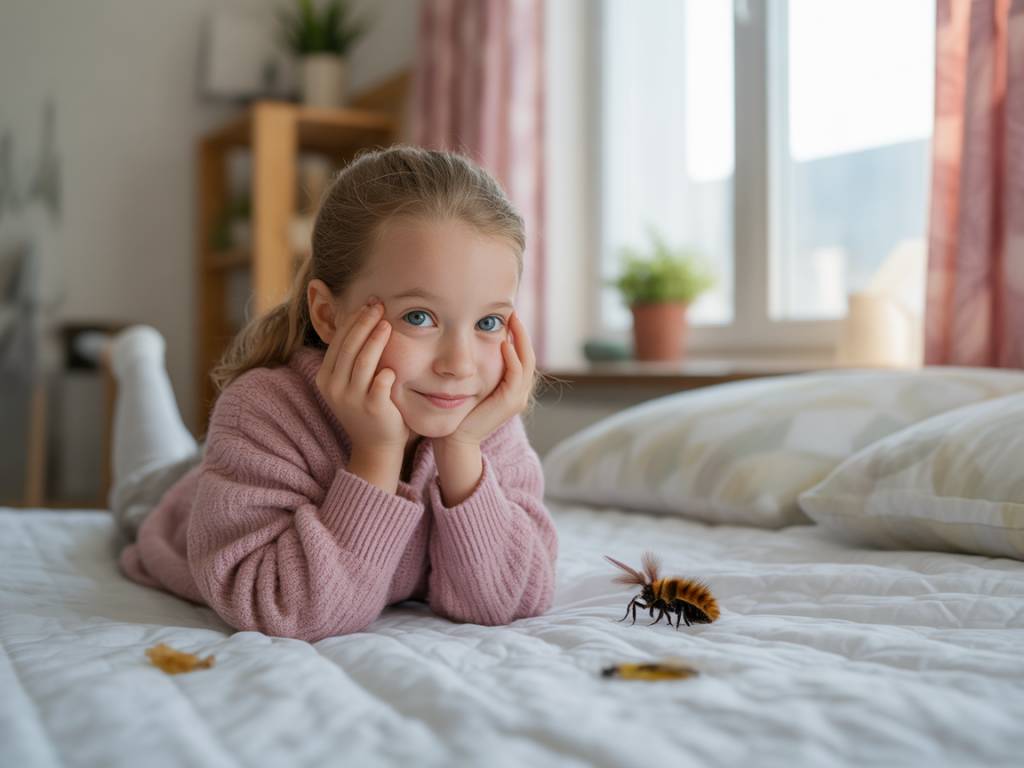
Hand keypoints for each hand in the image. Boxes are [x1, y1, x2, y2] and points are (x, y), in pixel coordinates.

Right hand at [315, 298, 409, 456]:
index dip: (353, 321)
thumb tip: (363, 319)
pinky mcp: (372, 408)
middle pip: (349, 347)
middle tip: (378, 306)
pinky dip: (386, 371)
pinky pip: (380, 383)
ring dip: (376, 339)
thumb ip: (353, 358)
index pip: (338, 342)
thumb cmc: (368, 407)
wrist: (376, 446)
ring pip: (363, 361)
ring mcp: (352, 399)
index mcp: (325, 378)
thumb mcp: (351, 382)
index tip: (368, 305)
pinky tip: (393, 363)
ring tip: (387, 323)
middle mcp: (334, 387)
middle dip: (364, 323)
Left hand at [439, 311, 535, 447]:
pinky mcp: (510, 402)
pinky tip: (503, 344)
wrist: (455, 439)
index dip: (518, 336)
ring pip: (526, 362)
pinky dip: (512, 358)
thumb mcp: (471, 384)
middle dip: (522, 333)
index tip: (508, 317)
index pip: (522, 356)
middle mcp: (520, 393)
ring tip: (512, 321)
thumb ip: (478, 367)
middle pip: (528, 355)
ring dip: (520, 340)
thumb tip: (472, 342)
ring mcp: (518, 398)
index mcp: (513, 388)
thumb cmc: (458, 411)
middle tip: (513, 313)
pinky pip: (516, 374)